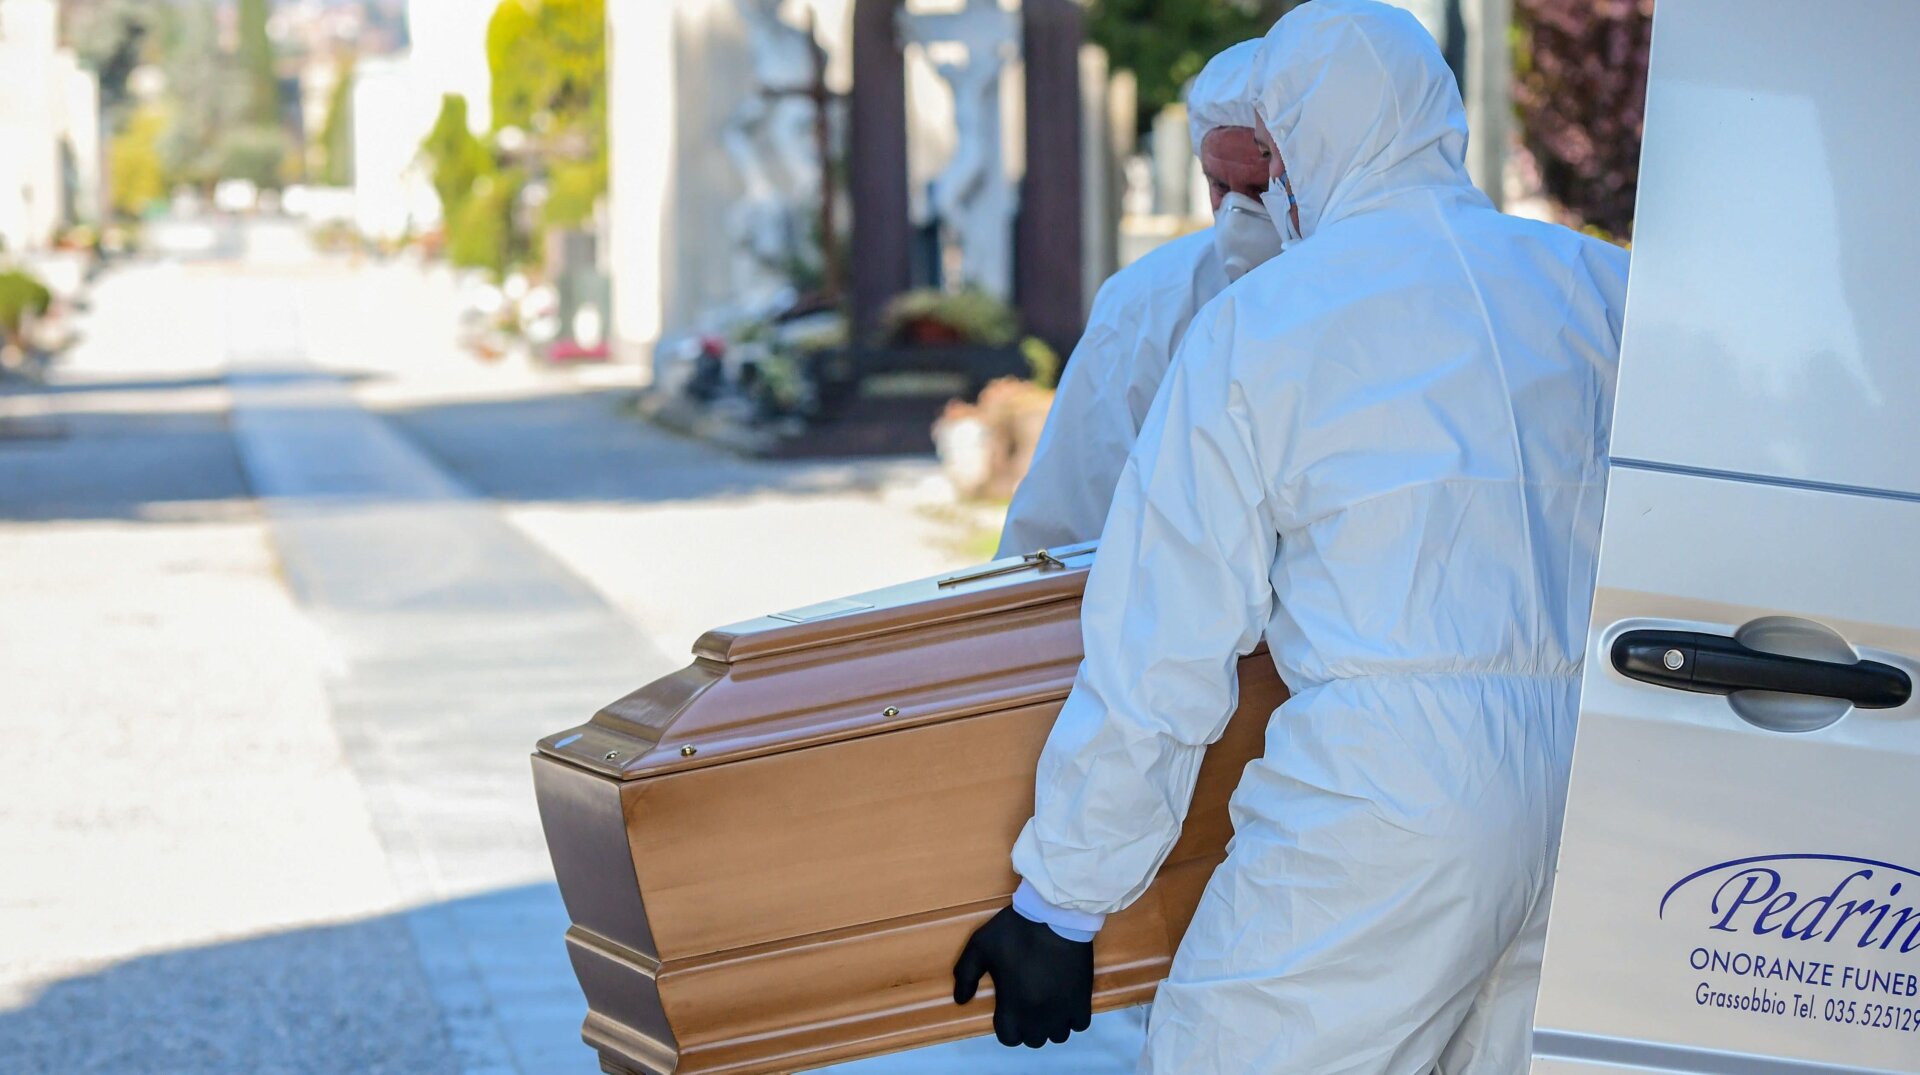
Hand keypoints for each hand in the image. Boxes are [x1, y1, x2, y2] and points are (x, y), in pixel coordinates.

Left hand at [952, 905, 1093, 1047]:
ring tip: (1048, 1005)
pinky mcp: (1082, 998)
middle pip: (1034, 1040)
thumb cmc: (1014, 931)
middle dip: (1029, 1027)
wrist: (1054, 915)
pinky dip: (1073, 1018)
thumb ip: (966, 975)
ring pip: (1058, 1035)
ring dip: (1051, 1025)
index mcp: (1012, 1007)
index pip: (1009, 1038)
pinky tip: (1066, 1002)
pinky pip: (1080, 1025)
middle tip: (1027, 1005)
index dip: (1007, 1027)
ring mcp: (1063, 1009)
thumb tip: (961, 1000)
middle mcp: (1038, 1016)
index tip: (1008, 1011)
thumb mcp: (979, 947)